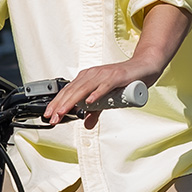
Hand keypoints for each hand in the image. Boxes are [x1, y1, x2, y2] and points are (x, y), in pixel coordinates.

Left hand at [42, 3, 190, 127]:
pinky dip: (96, 94)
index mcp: (87, 78)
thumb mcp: (107, 99)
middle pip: (72, 90)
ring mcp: (104, 75)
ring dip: (72, 101)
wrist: (143, 68)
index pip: (68, 91)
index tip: (48, 116)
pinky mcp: (116, 77)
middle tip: (52, 118)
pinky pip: (104, 86)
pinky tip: (89, 102)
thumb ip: (96, 111)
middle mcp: (92, 74)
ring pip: (84, 88)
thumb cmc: (124, 81)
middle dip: (60, 105)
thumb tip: (87, 123)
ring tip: (63, 112)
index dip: (57, 103)